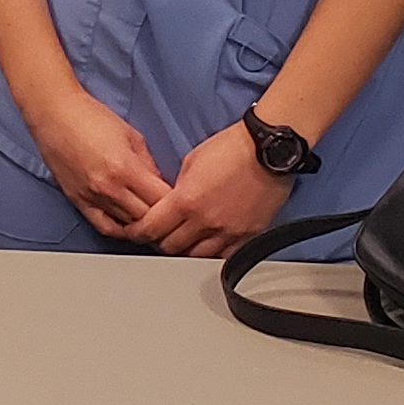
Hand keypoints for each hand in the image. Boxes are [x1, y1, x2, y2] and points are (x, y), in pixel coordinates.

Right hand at [25, 84, 169, 239]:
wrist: (55, 113)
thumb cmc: (90, 117)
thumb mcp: (131, 135)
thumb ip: (149, 164)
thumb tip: (161, 185)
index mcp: (126, 168)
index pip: (162, 200)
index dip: (176, 203)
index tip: (182, 200)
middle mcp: (109, 188)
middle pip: (148, 218)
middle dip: (163, 216)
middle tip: (172, 212)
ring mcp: (93, 198)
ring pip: (129, 226)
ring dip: (144, 224)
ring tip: (156, 220)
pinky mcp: (79, 201)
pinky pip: (106, 227)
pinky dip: (122, 231)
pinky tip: (131, 226)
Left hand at [135, 118, 298, 258]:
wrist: (267, 149)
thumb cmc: (232, 148)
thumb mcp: (191, 162)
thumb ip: (178, 188)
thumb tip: (170, 205)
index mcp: (186, 201)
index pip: (152, 229)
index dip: (138, 232)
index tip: (135, 231)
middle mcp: (205, 221)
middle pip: (171, 247)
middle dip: (160, 240)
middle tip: (159, 233)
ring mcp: (228, 231)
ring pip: (196, 256)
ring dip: (185, 249)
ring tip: (183, 239)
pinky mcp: (247, 235)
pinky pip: (224, 256)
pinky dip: (212, 253)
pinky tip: (208, 244)